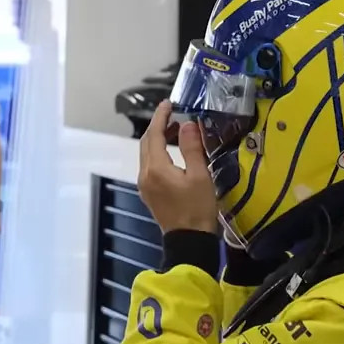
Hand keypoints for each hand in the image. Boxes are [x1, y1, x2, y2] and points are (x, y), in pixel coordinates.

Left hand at [138, 100, 218, 234]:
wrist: (188, 241)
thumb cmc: (197, 209)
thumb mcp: (199, 176)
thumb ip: (192, 148)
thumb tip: (187, 125)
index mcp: (156, 168)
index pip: (153, 135)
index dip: (160, 116)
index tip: (168, 103)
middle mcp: (145, 174)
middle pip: (146, 143)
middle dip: (158, 126)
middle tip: (174, 114)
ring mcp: (145, 185)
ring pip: (147, 154)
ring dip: (158, 140)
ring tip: (176, 130)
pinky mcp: (149, 193)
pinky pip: (150, 166)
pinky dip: (158, 153)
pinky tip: (172, 153)